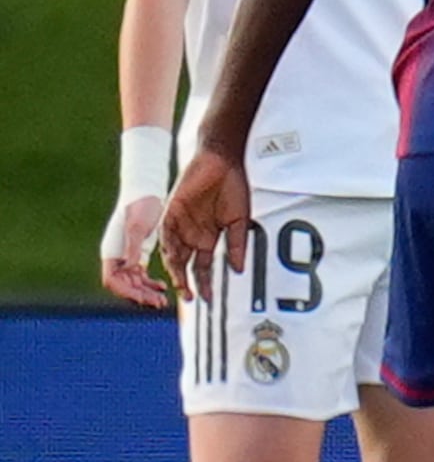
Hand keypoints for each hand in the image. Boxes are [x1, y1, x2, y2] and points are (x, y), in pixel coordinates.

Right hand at [99, 197, 169, 310]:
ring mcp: (127, 256)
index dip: (126, 292)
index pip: (112, 280)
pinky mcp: (138, 253)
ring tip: (163, 302)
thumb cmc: (140, 205)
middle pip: (124, 285)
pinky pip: (141, 275)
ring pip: (134, 283)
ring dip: (146, 293)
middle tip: (160, 304)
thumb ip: (134, 247)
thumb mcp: (137, 227)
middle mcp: (117, 257)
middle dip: (140, 296)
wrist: (146, 191)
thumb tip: (131, 268)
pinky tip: (163, 286)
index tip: (143, 298)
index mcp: (112, 251)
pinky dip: (150, 283)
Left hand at [157, 150, 252, 306]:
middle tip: (191, 298)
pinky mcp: (171, 214)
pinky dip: (168, 251)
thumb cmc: (234, 187)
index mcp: (209, 238)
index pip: (204, 267)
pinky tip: (172, 263)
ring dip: (176, 272)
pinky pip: (166, 237)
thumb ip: (237, 245)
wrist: (221, 162)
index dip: (205, 284)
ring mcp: (180, 226)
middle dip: (186, 284)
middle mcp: (192, 235)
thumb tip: (238, 269)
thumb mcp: (240, 220)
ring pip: (173, 256)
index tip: (208, 299)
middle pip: (185, 266)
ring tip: (181, 286)